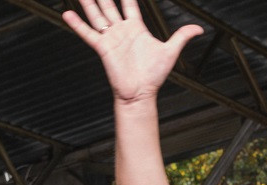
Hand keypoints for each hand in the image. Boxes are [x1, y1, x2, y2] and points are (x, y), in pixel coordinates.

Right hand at [62, 0, 201, 103]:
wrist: (140, 93)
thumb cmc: (153, 76)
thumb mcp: (170, 52)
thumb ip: (181, 37)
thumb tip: (198, 29)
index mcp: (136, 28)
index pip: (129, 4)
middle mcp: (121, 31)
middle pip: (109, 5)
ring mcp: (111, 38)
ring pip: (97, 14)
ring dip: (89, 2)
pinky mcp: (103, 48)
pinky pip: (88, 33)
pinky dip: (77, 24)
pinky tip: (68, 14)